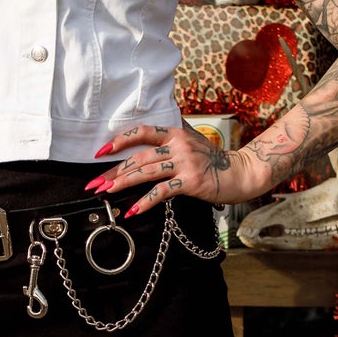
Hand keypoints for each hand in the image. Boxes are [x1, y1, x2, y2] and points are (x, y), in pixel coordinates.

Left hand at [87, 122, 264, 218]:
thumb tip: (154, 126)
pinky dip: (145, 202)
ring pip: (147, 172)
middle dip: (114, 171)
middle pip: (139, 157)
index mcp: (176, 134)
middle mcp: (178, 146)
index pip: (143, 132)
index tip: (100, 151)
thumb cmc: (215, 160)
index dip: (120, 140)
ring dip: (123, 184)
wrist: (242, 173)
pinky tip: (132, 210)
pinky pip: (162, 192)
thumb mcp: (194, 140)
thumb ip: (174, 133)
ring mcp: (185, 163)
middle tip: (95, 183)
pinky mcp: (191, 182)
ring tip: (106, 193)